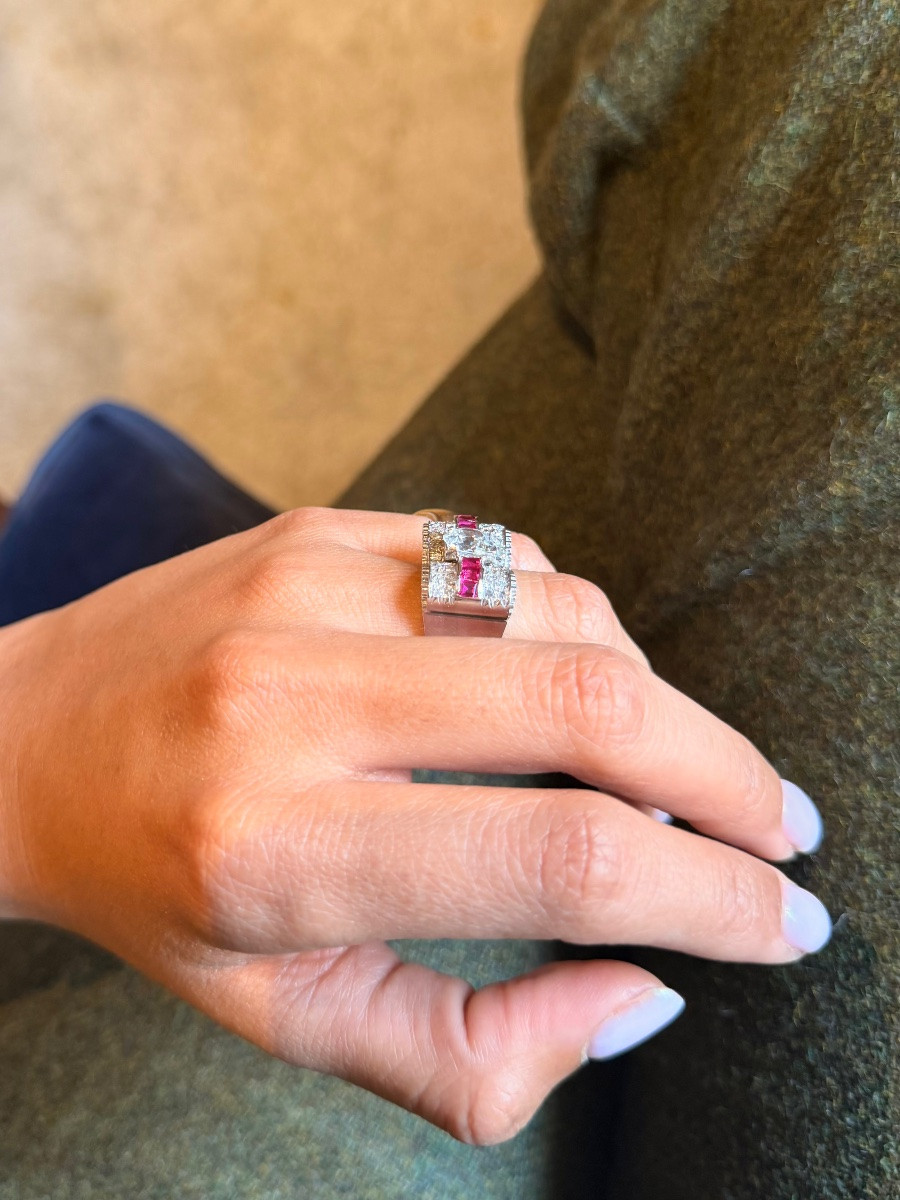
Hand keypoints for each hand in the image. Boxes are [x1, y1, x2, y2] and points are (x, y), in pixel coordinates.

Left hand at [0, 508, 828, 1143]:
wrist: (23, 741)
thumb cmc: (156, 897)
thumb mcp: (290, 1017)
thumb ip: (474, 1055)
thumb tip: (639, 991)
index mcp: (280, 848)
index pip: (559, 861)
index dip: (709, 899)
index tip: (780, 922)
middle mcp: (296, 695)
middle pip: (593, 707)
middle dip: (729, 780)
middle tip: (781, 833)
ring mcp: (309, 586)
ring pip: (565, 613)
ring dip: (652, 702)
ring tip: (656, 771)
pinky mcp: (322, 530)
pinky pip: (508, 561)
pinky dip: (573, 631)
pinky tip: (557, 688)